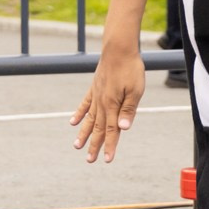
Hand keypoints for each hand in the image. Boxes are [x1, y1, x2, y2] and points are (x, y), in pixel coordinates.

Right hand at [71, 47, 145, 163]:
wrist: (118, 48)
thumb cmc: (131, 68)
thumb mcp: (135, 90)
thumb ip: (128, 110)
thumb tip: (123, 128)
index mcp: (112, 105)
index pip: (111, 131)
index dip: (109, 146)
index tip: (106, 160)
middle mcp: (102, 103)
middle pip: (98, 128)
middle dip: (94, 145)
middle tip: (90, 160)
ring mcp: (96, 95)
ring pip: (89, 119)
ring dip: (84, 134)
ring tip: (77, 146)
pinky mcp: (94, 87)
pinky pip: (84, 104)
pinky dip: (79, 114)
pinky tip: (73, 122)